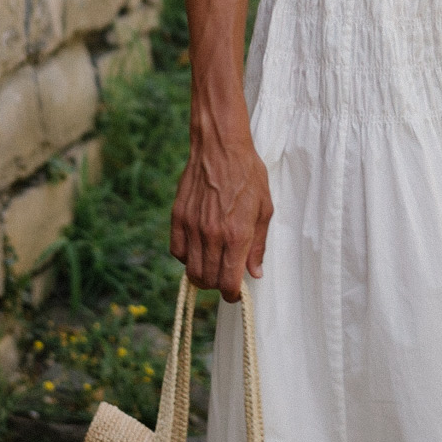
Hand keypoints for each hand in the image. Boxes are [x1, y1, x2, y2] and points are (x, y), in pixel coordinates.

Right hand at [170, 116, 273, 300]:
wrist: (220, 146)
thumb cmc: (248, 175)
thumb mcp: (264, 209)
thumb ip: (258, 245)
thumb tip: (254, 273)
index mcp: (237, 235)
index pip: (228, 283)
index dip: (233, 295)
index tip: (236, 292)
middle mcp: (213, 235)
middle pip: (208, 281)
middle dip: (217, 286)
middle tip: (225, 277)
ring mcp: (192, 226)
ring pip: (191, 270)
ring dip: (202, 275)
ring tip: (212, 265)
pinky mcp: (178, 217)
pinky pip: (177, 251)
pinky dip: (186, 257)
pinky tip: (198, 248)